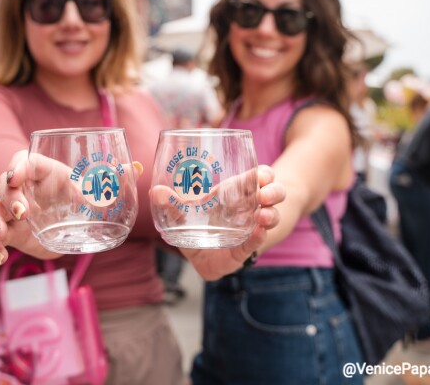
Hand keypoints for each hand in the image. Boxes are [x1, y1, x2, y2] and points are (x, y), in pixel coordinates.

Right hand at [0, 150, 143, 265]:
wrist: (67, 222)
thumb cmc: (77, 196)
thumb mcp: (94, 189)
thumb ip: (114, 179)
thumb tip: (139, 167)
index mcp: (42, 172)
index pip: (22, 161)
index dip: (17, 166)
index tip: (16, 175)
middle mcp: (23, 190)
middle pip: (4, 185)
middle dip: (9, 196)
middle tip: (22, 211)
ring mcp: (12, 213)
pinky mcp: (11, 234)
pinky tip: (0, 258)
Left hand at [174, 165, 283, 280]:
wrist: (204, 256)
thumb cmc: (198, 226)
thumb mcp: (184, 214)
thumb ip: (172, 205)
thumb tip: (155, 192)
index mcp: (238, 192)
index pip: (259, 177)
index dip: (264, 174)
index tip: (262, 174)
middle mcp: (251, 207)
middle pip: (274, 193)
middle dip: (273, 191)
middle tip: (264, 195)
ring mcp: (252, 227)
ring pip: (273, 216)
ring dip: (270, 214)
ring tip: (262, 216)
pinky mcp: (246, 248)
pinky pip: (257, 241)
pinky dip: (258, 237)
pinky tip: (257, 233)